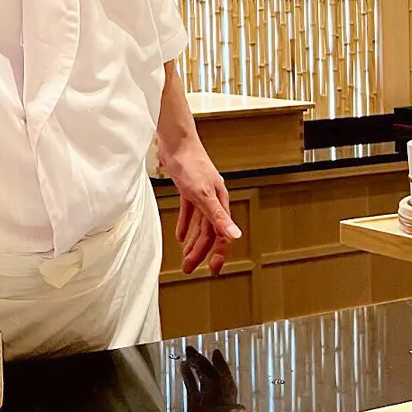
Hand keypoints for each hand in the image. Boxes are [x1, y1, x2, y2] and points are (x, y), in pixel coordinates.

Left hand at [161, 135, 241, 274]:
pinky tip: (179, 235)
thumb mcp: (203, 195)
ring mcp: (201, 194)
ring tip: (186, 257)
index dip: (218, 253)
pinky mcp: (189, 188)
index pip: (221, 234)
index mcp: (220, 203)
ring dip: (192, 242)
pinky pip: (189, 212)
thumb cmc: (191, 163)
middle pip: (208, 232)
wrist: (176, 141)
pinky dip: (185, 224)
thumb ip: (218, 217)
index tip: (213, 269)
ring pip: (199, 225)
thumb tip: (235, 236)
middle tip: (190, 268)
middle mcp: (213, 200)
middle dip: (200, 252)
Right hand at [170, 347, 243, 411]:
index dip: (222, 368)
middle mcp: (217, 410)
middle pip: (214, 380)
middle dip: (204, 364)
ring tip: (187, 353)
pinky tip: (182, 367)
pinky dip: (188, 378)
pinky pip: (193, 391)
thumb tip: (239, 407)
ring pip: (203, 383)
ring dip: (196, 368)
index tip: (215, 352)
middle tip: (192, 349)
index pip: (227, 384)